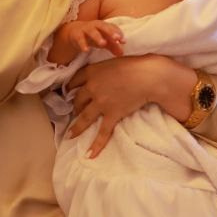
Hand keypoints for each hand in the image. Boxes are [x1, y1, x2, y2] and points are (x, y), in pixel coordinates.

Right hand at [61, 20, 125, 55]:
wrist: (74, 32)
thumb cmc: (93, 36)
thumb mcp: (103, 40)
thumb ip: (113, 46)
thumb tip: (122, 53)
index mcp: (103, 26)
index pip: (112, 27)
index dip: (118, 33)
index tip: (123, 41)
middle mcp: (95, 26)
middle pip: (103, 26)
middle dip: (110, 31)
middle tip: (117, 39)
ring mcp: (85, 29)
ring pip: (92, 31)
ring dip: (97, 37)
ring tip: (103, 44)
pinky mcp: (77, 35)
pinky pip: (80, 39)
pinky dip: (83, 44)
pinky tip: (86, 50)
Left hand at [66, 54, 192, 157]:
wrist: (148, 76)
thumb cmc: (134, 65)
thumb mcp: (112, 62)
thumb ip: (102, 69)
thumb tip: (100, 75)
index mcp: (91, 72)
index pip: (74, 80)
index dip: (69, 87)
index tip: (67, 92)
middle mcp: (92, 87)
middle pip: (78, 100)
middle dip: (76, 107)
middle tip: (75, 112)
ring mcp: (101, 102)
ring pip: (84, 118)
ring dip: (77, 127)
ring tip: (71, 135)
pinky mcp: (112, 114)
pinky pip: (102, 132)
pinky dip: (96, 144)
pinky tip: (89, 154)